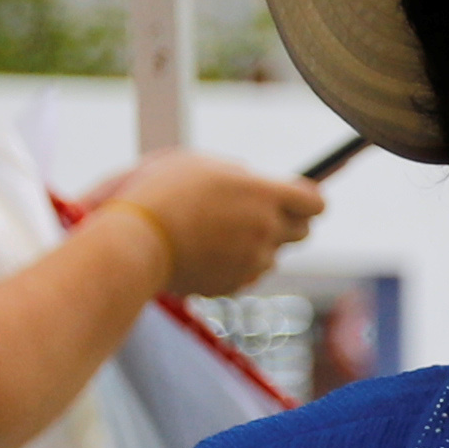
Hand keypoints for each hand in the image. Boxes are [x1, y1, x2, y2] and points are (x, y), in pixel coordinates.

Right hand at [99, 150, 333, 301]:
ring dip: (256, 244)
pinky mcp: (236, 283)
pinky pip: (248, 272)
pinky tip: (206, 251)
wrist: (133, 239)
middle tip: (260, 213)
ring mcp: (253, 260)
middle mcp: (266, 229)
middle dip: (286, 222)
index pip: (315, 203)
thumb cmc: (158, 192)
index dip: (308, 200)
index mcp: (263, 194)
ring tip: (218, 231)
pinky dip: (235, 264)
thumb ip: (237, 173)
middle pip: (303, 231)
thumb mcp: (198, 164)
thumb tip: (255, 179)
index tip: (298, 198)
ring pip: (273, 253)